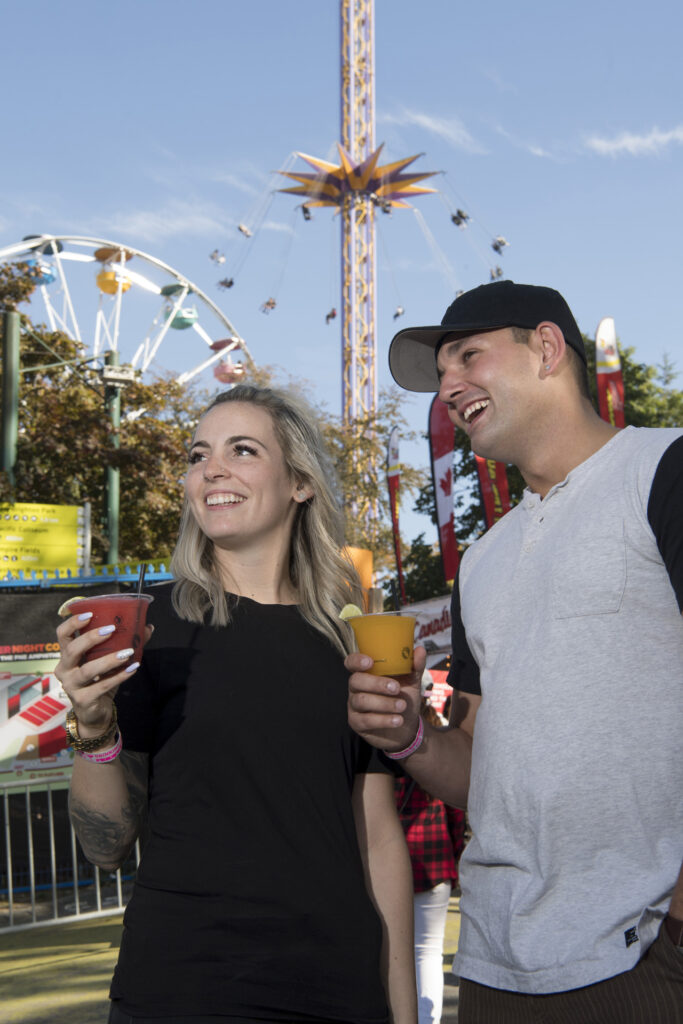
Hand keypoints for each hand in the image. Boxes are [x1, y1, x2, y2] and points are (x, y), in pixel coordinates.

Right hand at [55, 611, 152, 735]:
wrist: (95, 714)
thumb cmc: (99, 682)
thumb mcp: (107, 661)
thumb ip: (123, 644)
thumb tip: (147, 628)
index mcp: (67, 656)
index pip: (62, 635)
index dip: (73, 623)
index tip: (89, 614)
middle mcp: (64, 669)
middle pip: (72, 650)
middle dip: (91, 638)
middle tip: (111, 630)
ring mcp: (71, 686)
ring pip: (88, 670)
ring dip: (109, 659)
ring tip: (127, 652)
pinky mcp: (83, 700)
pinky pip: (101, 686)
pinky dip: (119, 676)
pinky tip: (133, 669)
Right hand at [347, 645, 425, 751]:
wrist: (407, 727)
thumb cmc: (403, 698)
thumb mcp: (411, 681)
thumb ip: (415, 666)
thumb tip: (420, 649)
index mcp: (366, 673)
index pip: (351, 662)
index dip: (356, 661)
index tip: (370, 662)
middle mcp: (356, 687)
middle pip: (356, 680)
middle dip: (376, 684)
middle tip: (396, 688)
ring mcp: (354, 705)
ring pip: (361, 700)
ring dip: (384, 703)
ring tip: (402, 706)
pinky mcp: (356, 723)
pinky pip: (365, 720)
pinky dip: (384, 720)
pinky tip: (398, 720)